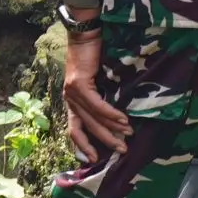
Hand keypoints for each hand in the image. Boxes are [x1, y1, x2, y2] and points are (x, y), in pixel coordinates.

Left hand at [63, 31, 131, 161]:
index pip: (74, 130)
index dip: (83, 146)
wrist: (86, 36)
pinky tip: (123, 120)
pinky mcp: (79, 84)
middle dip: (105, 141)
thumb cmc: (94, 59)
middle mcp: (69, 99)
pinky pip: (96, 104)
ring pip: (93, 118)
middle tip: (122, 151)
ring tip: (128, 135)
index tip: (93, 160)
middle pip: (87, 128)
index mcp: (72, 102)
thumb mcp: (98, 85)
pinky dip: (110, 113)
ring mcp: (72, 92)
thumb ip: (102, 101)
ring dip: (112, 128)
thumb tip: (119, 121)